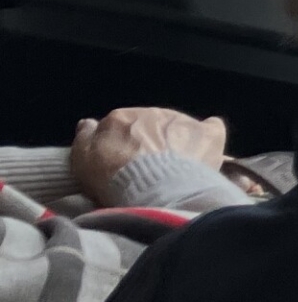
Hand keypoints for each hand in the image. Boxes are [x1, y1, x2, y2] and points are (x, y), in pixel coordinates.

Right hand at [69, 108, 228, 201]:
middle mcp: (153, 113)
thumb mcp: (82, 160)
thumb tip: (88, 123)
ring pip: (178, 127)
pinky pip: (211, 128)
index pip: (119, 125)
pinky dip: (208, 137)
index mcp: (120, 118)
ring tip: (175, 167)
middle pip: (150, 126)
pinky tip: (206, 148)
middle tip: (148, 169)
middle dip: (150, 143)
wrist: (152, 187)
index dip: (122, 145)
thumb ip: (85, 138)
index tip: (122, 163)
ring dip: (177, 141)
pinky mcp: (207, 134)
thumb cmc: (112, 177)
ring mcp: (182, 122)